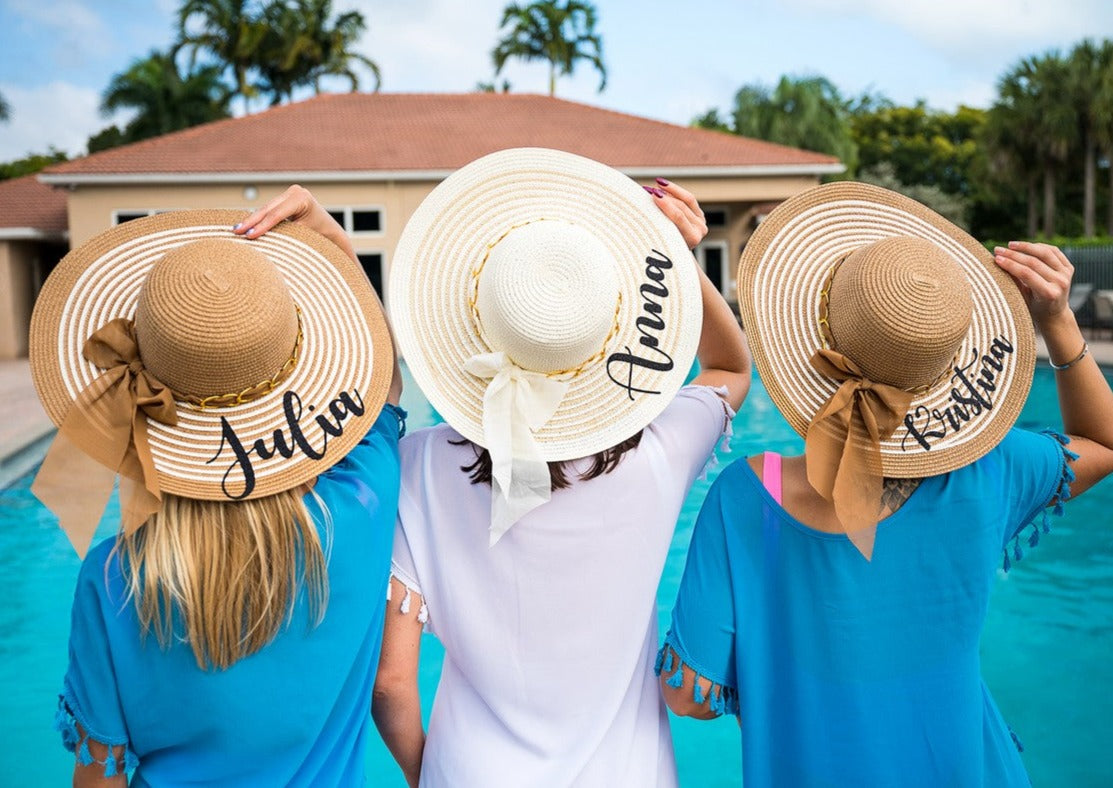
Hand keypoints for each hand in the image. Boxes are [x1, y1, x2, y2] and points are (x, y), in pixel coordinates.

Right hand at [232, 185, 355, 260]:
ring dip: (251, 220)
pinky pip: (269, 210)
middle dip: (251, 222)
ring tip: (236, 230)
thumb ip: (285, 235)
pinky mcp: (284, 200)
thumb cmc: (322, 237)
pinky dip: (258, 219)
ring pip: (266, 209)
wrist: (332, 233)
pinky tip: (244, 226)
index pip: (277, 215)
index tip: (249, 236)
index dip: (262, 226)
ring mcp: (289, 194)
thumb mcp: (304, 236)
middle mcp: (295, 192)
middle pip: (268, 209)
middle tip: (235, 231)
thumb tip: (266, 240)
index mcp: (302, 198)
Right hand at [645, 179, 707, 248]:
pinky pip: (688, 199)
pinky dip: (676, 191)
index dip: (666, 205)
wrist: (678, 256)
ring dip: (670, 191)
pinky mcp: (699, 214)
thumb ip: (656, 228)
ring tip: (656, 184)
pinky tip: (663, 185)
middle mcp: (700, 230)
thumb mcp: (661, 241)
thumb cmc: (664, 249)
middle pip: (682, 208)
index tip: (653, 195)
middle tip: (650, 190)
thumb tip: (639, 209)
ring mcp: (701, 221)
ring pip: (686, 200)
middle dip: (665, 197)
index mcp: (692, 239)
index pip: (679, 217)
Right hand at [993, 241, 1072, 325]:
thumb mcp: (1022, 299)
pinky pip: (1053, 251)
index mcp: (1049, 294)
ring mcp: (1066, 274)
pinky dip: (1039, 246)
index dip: (1010, 264)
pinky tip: (1026, 246)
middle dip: (1013, 254)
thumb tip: (1000, 262)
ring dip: (1026, 246)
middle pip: (1034, 262)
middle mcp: (1060, 283)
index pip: (1026, 274)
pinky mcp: (1069, 268)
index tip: (996, 258)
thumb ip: (1015, 282)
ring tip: (1010, 245)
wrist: (1055, 313)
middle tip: (998, 250)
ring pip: (1044, 253)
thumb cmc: (1034, 308)